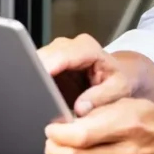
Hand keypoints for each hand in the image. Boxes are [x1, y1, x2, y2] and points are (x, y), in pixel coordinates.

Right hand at [38, 34, 153, 115]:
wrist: (119, 74)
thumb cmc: (119, 79)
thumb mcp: (119, 88)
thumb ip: (101, 96)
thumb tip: (80, 108)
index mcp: (87, 48)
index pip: (63, 55)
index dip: (49, 67)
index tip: (38, 81)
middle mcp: (69, 46)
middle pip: (44, 57)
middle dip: (37, 76)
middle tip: (35, 98)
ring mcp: (56, 53)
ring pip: (35, 62)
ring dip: (34, 79)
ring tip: (38, 98)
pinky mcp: (49, 63)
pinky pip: (35, 69)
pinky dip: (35, 81)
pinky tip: (39, 94)